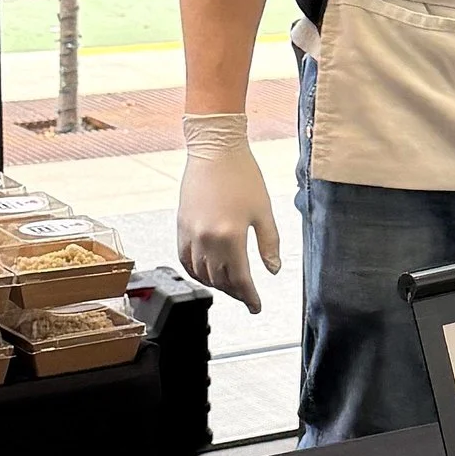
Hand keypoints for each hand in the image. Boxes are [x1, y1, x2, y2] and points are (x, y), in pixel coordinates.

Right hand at [177, 120, 281, 310]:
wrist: (215, 149)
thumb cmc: (243, 175)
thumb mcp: (263, 211)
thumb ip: (269, 243)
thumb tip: (273, 270)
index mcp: (231, 236)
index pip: (240, 279)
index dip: (249, 297)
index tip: (256, 306)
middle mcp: (207, 239)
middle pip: (220, 280)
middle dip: (235, 292)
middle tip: (247, 296)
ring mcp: (191, 234)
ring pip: (201, 273)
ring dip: (217, 285)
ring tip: (231, 286)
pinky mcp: (181, 226)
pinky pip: (185, 260)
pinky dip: (196, 272)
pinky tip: (207, 273)